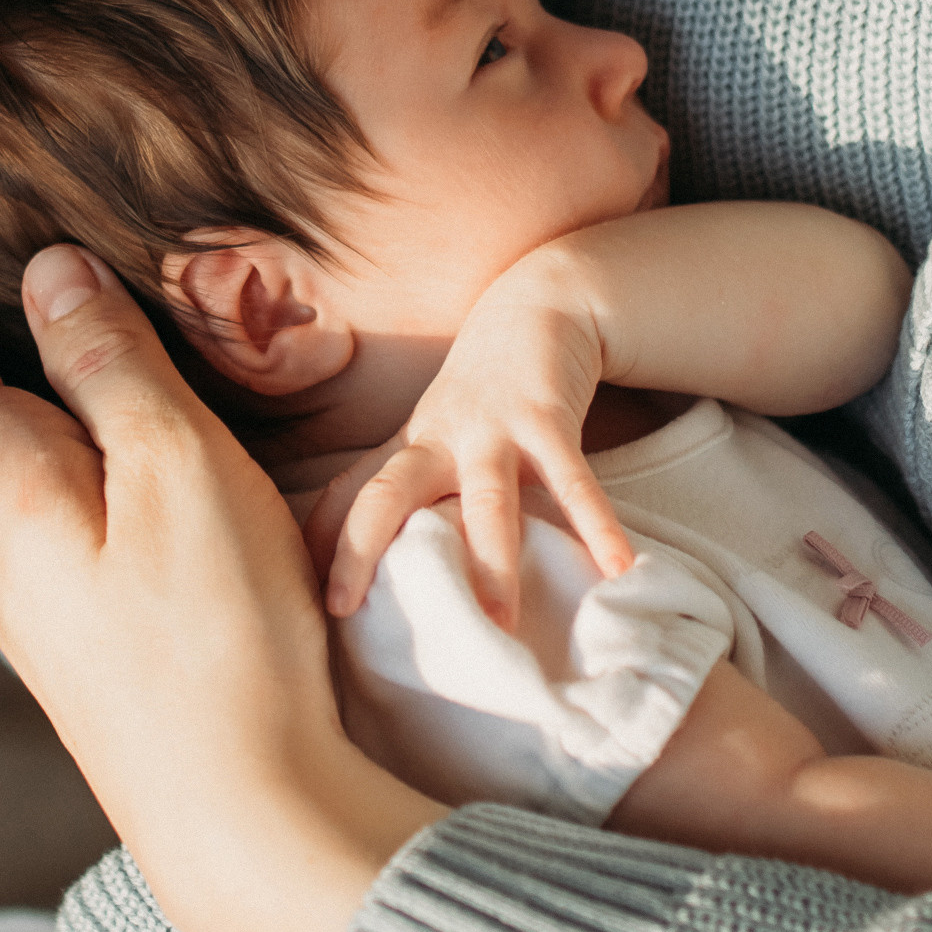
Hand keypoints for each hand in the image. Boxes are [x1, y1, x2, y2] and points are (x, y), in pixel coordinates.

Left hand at [0, 235, 439, 931]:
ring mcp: (27, 607)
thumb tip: (47, 273)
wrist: (241, 815)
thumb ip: (111, 366)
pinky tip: (84, 461)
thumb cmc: (218, 637)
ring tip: (12, 349)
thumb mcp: (177, 470)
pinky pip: (37, 518)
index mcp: (0, 490)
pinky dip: (44, 458)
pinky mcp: (74, 642)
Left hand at [311, 245, 632, 624]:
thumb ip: (385, 485)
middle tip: (348, 614)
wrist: (533, 308)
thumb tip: (331, 549)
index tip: (314, 608)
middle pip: (386, 494)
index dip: (322, 546)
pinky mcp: (549, 422)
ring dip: (492, 561)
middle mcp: (438, 441)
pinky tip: (618, 569)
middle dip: (362, 548)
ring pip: (485, 501)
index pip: (346, 499)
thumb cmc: (474, 392)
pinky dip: (599, 525)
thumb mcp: (422, 435)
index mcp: (406, 450)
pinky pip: (574, 483)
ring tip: (498, 623)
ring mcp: (493, 430)